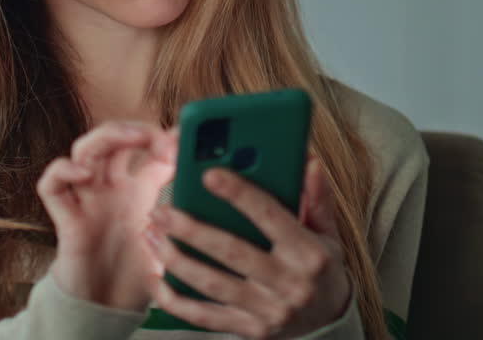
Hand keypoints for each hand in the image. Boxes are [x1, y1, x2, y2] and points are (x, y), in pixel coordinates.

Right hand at [37, 122, 176, 310]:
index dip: (165, 137)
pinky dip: (63, 171)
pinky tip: (84, 174)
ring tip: (132, 138)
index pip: (148, 148)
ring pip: (84, 149)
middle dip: (136, 129)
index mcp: (137, 189)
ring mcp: (86, 199)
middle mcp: (109, 187)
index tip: (186, 137)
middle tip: (161, 139)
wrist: (107, 309)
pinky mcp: (66, 218)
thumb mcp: (172, 241)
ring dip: (108, 136)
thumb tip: (207, 195)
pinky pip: (51, 185)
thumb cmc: (136, 275)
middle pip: (113, 138)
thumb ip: (184, 218)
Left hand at [143, 157, 351, 338]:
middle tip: (162, 210)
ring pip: (212, 284)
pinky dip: (176, 300)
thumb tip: (307, 160)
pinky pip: (205, 317)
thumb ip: (316, 196)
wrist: (329, 321)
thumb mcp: (328, 231)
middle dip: (192, 230)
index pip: (269, 216)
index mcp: (308, 252)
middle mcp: (289, 284)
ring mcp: (269, 312)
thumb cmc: (321, 266)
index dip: (239, 194)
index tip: (208, 174)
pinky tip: (156, 279)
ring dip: (176, 260)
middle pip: (232, 252)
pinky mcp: (250, 331)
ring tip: (152, 236)